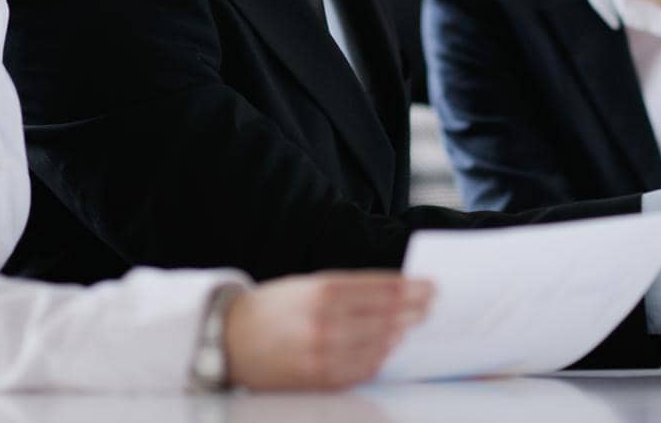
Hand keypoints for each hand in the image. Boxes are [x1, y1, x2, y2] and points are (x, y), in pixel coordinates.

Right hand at [224, 272, 432, 389]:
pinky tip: (388, 349)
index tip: (431, 287)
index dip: (411, 289)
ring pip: (378, 344)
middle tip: (430, 306)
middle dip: (413, 311)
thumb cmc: (272, 308)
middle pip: (386, 316)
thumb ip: (348, 289)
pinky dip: (379, 359)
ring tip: (412, 326)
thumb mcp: (307, 284)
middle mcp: (325, 320)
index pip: (382, 289)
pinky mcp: (318, 377)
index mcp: (322, 290)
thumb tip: (392, 291)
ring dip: (400, 334)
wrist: (229, 340)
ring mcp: (322, 352)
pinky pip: (361, 370)